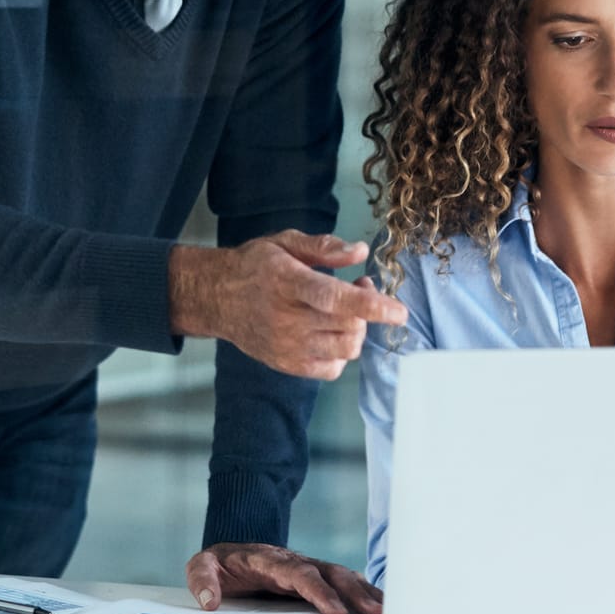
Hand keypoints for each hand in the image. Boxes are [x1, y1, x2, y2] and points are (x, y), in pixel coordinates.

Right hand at [169, 231, 407, 380]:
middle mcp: (287, 319)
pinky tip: (331, 333)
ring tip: (345, 311)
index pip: (335, 300)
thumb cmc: (255, 266)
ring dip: (357, 330)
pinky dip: (341, 353)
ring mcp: (286, 347)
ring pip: (345, 349)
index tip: (398, 311)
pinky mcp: (286, 365)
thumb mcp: (284, 243)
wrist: (216, 298)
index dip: (372, 306)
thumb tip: (360, 251)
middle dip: (367, 308)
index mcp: (287, 283)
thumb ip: (324, 247)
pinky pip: (332, 370)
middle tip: (359, 287)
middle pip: (348, 326)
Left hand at [184, 542, 382, 613]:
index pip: (297, 572)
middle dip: (352, 592)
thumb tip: (208, 601)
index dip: (317, 589)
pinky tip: (381, 605)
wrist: (231, 553)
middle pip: (328, 572)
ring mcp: (309, 567)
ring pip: (341, 575)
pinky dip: (364, 591)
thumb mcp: (202, 567)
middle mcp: (294, 561)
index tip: (334, 608)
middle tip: (372, 612)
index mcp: (268, 559)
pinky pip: (344, 582)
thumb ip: (202, 579)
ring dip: (364, 592)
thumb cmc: (221, 564)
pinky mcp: (318, 577)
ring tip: (384, 611)